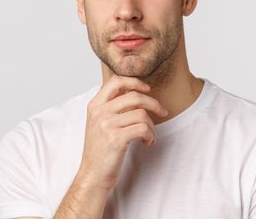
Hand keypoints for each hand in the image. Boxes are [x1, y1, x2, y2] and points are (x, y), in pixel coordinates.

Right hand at [76, 75, 167, 191]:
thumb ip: (112, 106)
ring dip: (152, 126)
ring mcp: (106, 125)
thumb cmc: (100, 150)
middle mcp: (99, 112)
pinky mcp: (116, 139)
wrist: (93, 175)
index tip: (147, 89)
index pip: (116, 81)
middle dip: (154, 103)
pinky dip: (151, 135)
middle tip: (163, 112)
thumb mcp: (99, 122)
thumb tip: (135, 91)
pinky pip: (143, 128)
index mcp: (95, 105)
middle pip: (134, 96)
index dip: (135, 81)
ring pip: (142, 114)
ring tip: (150, 136)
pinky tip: (147, 142)